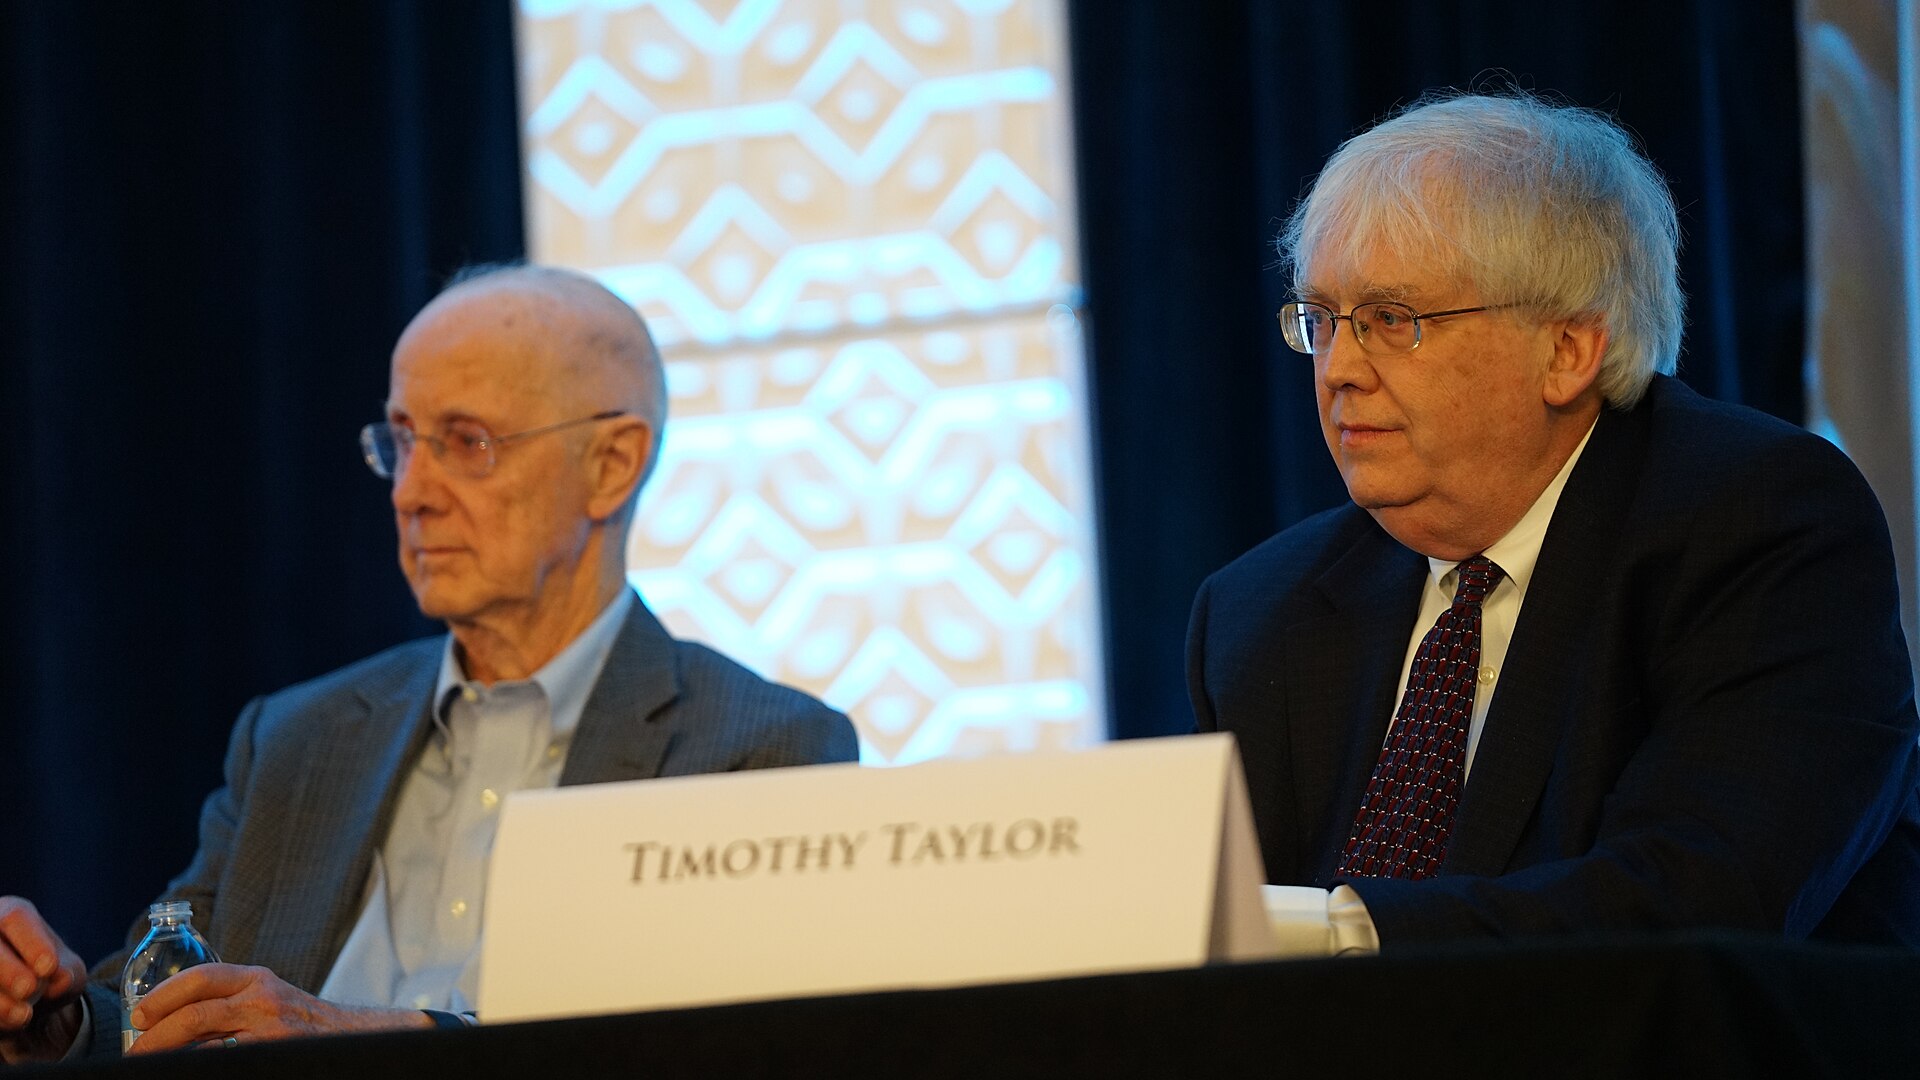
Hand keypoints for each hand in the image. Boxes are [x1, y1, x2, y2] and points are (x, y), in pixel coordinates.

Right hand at [0, 897, 87, 1064]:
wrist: (28, 1005)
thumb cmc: (50, 976)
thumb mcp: (68, 972)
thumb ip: (67, 974)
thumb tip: (59, 980)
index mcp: (11, 914)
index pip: (16, 918)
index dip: (32, 943)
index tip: (49, 968)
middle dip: (8, 971)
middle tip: (29, 990)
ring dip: (0, 1000)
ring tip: (23, 1016)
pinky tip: (11, 1022)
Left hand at [124, 963, 432, 1052]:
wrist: (351, 1037)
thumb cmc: (302, 1020)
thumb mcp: (268, 997)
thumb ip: (231, 1001)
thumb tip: (174, 1022)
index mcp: (257, 979)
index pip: (201, 977)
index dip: (163, 996)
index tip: (139, 1015)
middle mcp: (262, 999)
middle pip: (195, 1012)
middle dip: (156, 1034)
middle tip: (136, 1051)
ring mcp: (269, 1031)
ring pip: (204, 1042)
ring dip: (169, 1055)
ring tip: (151, 1066)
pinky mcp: (274, 1053)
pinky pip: (223, 1062)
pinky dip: (198, 1066)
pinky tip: (186, 1070)